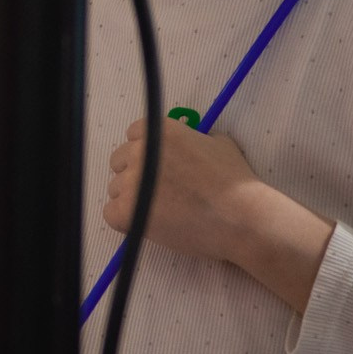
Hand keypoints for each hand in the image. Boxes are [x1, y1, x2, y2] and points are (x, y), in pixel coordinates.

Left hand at [104, 118, 333, 312]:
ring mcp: (130, 182)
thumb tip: (190, 141)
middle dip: (137, 174)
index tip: (159, 166)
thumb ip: (195, 138)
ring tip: (163, 211)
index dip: (146, 152)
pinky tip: (150, 222)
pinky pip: (110, 213)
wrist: (241, 219)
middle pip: (120, 161)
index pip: (134, 135)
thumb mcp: (219, 144)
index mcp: (159, 131)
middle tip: (161, 191)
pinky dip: (126, 219)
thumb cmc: (235, 183)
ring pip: (116, 188)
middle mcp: (139, 152)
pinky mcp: (126, 211)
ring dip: (133, 198)